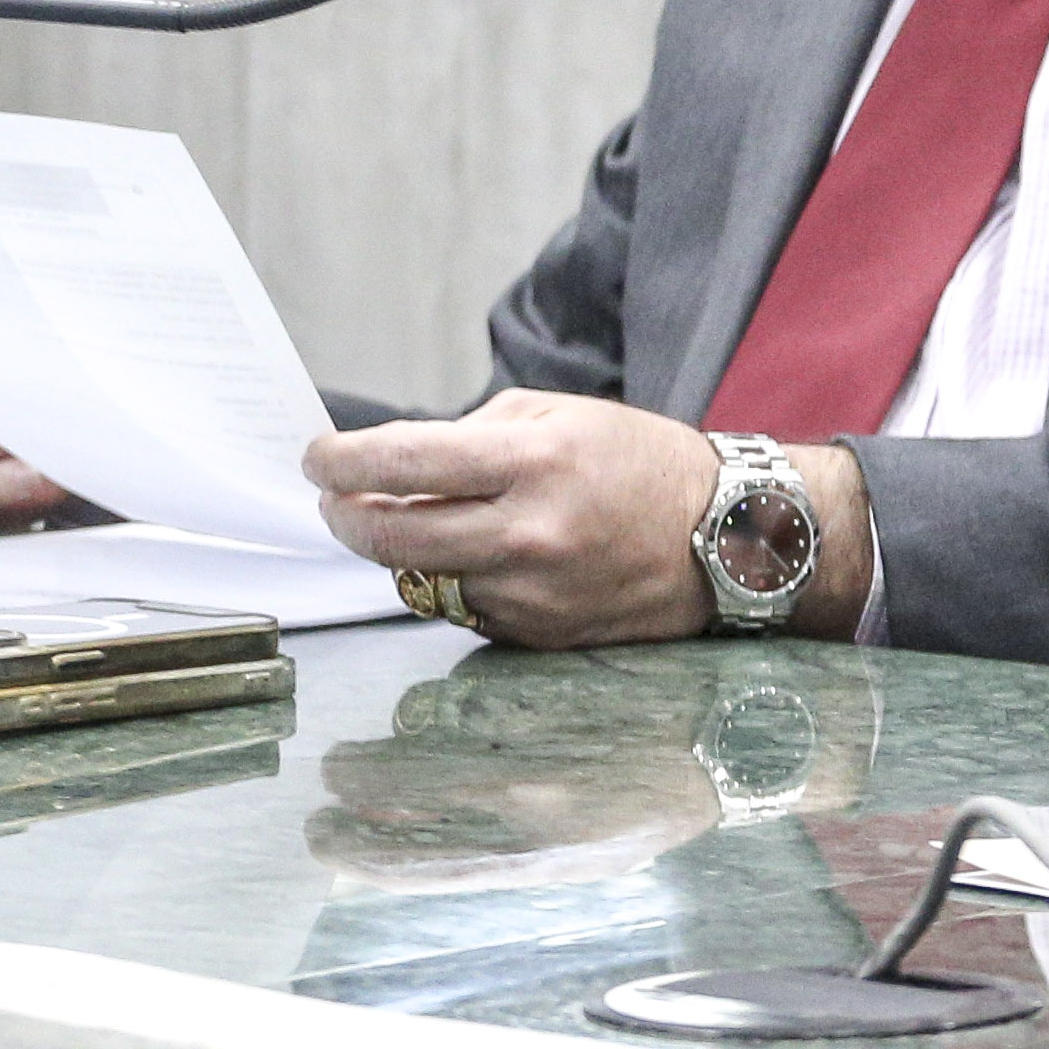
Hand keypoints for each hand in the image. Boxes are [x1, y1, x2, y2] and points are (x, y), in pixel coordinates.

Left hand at [305, 393, 868, 652]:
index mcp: (537, 461)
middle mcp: (529, 532)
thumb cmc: (645, 465)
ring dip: (402, 550)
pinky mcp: (537, 634)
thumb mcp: (568, 415)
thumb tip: (398, 462)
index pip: (403, 462)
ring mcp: (532, 592)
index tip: (316, 459)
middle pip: (389, 537)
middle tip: (335, 500)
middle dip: (344, 516)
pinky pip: (465, 607)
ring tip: (418, 522)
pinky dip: (457, 579)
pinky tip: (484, 558)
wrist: (732, 539)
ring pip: (420, 577)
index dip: (341, 462)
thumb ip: (478, 432)